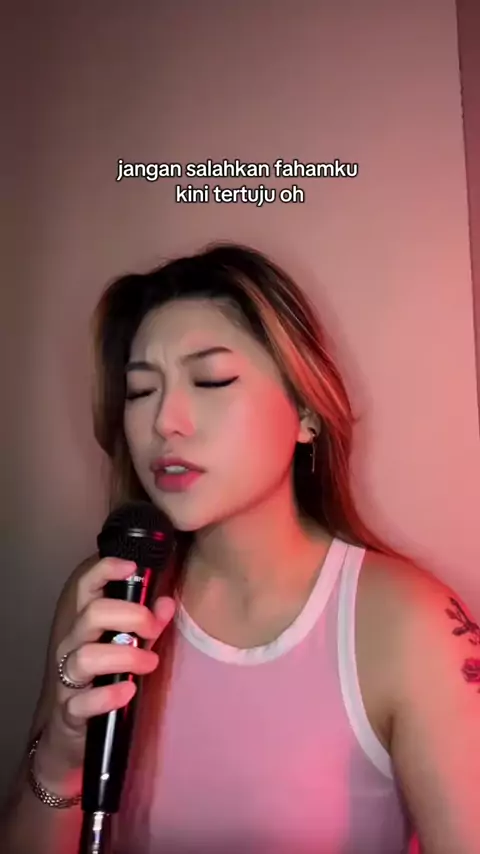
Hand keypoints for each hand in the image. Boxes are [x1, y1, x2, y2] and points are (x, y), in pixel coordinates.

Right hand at [39, 557, 175, 780]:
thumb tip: (167, 602)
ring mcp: (68, 678)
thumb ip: (148, 624)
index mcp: (86, 623)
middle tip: (153, 629)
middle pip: (92, 615)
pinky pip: (82, 702)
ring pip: (86, 656)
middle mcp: (73, 644)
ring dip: (124, 657)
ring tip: (150, 664)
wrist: (75, 732)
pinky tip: (127, 693)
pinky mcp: (70, 711)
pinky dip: (107, 696)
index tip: (131, 567)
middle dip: (130, 616)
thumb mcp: (129, 647)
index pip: (88, 586)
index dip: (106, 570)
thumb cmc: (105, 678)